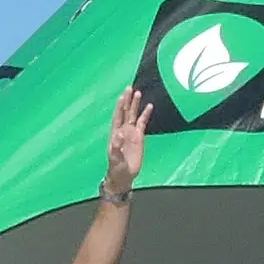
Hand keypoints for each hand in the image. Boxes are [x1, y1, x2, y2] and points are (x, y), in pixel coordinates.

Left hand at [103, 86, 148, 200]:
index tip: (123, 96)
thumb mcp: (115, 158)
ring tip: (139, 93)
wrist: (124, 175)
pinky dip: (145, 115)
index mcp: (115, 133)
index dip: (120, 106)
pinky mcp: (139, 137)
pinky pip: (143, 123)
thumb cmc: (117, 167)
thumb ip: (117, 147)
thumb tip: (119, 135)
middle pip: (126, 112)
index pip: (118, 116)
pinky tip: (149, 107)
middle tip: (130, 88)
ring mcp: (131, 132)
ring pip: (134, 115)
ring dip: (136, 105)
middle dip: (127, 100)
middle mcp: (123, 130)